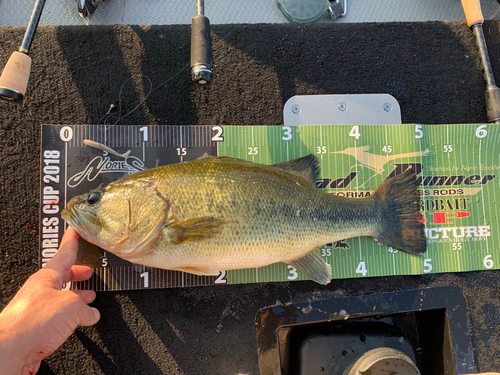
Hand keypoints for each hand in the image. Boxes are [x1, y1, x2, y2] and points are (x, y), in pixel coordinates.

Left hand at [0, 227, 99, 374]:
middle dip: (77, 274)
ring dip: (75, 297)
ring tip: (88, 299)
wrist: (9, 350)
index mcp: (46, 277)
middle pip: (62, 277)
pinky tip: (80, 323)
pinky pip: (57, 317)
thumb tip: (91, 312)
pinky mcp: (35, 328)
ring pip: (60, 298)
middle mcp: (39, 291)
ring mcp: (36, 309)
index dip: (72, 241)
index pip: (63, 253)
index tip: (74, 231)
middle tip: (88, 271)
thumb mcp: (72, 306)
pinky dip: (71, 318)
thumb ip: (86, 307)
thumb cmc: (31, 322)